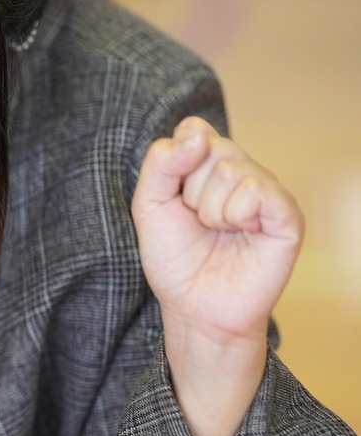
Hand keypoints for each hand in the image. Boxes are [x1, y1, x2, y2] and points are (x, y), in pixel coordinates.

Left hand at [131, 116, 303, 435]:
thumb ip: (161, 163)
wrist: (194, 306)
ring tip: (218, 231)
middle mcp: (243, 172)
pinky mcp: (287, 215)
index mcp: (210, 166)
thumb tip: (197, 133)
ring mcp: (267, 192)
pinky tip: (239, 233)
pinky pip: (258, 190)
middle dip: (190, 191)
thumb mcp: (149, 205)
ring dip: (210, 209)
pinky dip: (236, 214)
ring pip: (232, 170)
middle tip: (198, 221)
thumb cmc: (175, 258)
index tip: (175, 197)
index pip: (194, 129)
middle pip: (211, 147)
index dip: (177, 160)